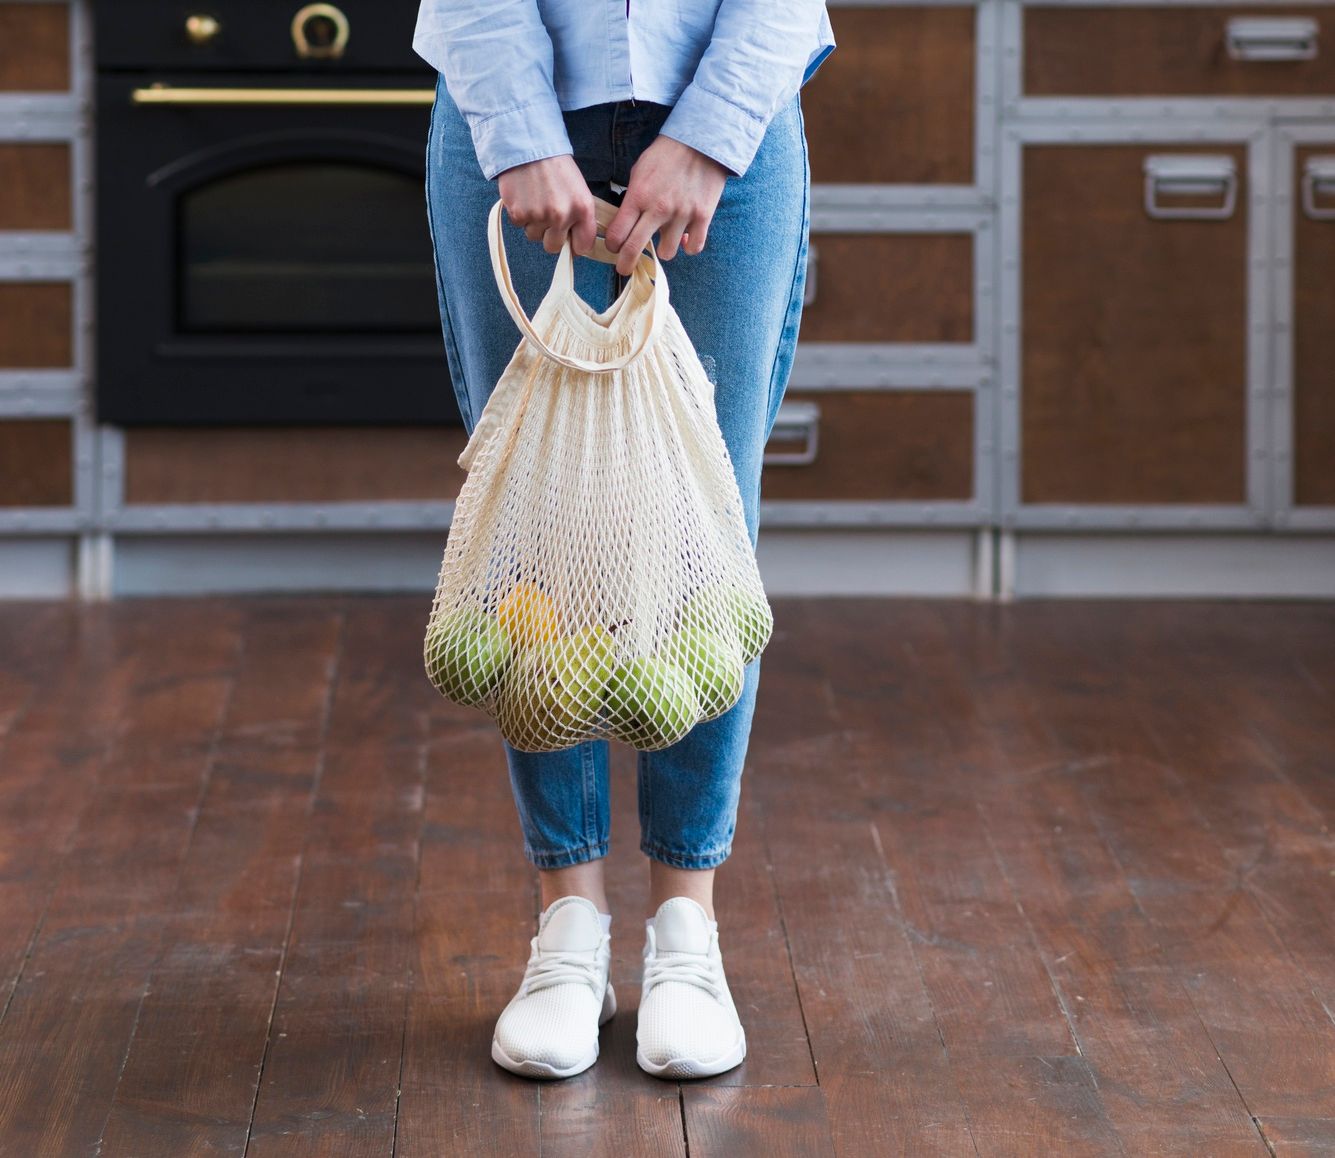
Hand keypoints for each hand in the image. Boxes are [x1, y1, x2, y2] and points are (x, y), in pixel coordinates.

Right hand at [497, 154, 597, 256]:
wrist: (529, 144)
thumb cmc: (555, 167)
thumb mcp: (578, 189)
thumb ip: (580, 216)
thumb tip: (575, 244)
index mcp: (583, 209)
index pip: (583, 246)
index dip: (574, 244)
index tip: (569, 239)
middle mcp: (562, 215)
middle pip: (554, 247)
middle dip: (550, 236)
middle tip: (547, 216)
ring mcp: (539, 216)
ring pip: (534, 236)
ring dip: (533, 224)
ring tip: (535, 200)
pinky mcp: (518, 213)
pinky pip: (519, 225)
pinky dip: (519, 214)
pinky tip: (524, 196)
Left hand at [605, 137, 728, 276]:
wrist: (701, 141)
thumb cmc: (666, 155)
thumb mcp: (640, 171)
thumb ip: (632, 198)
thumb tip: (627, 223)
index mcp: (638, 195)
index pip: (616, 234)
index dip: (612, 245)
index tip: (614, 247)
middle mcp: (658, 208)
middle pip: (633, 249)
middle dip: (624, 264)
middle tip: (624, 268)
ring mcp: (682, 214)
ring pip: (666, 253)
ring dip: (663, 249)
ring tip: (666, 238)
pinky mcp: (703, 216)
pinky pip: (693, 248)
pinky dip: (688, 246)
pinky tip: (685, 237)